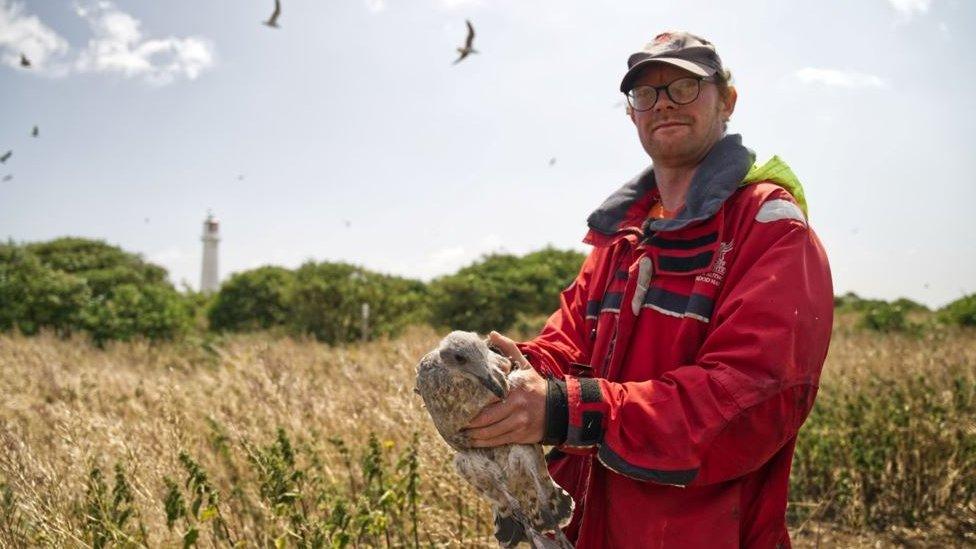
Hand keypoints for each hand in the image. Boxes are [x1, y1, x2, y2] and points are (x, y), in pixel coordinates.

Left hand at [464, 331, 547, 446]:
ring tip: (461, 434)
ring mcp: (519, 422)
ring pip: (491, 433)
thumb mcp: (524, 365)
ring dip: (473, 437)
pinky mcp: (521, 435)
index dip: (470, 405)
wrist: (559, 408)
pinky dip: (484, 443)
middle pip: (486, 419)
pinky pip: (499, 441)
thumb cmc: (535, 385)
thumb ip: (508, 349)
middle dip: (468, 424)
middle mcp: (516, 405)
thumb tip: (492, 334)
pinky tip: (473, 442)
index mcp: (514, 387)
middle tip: (454, 423)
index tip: (456, 406)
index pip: (487, 398)